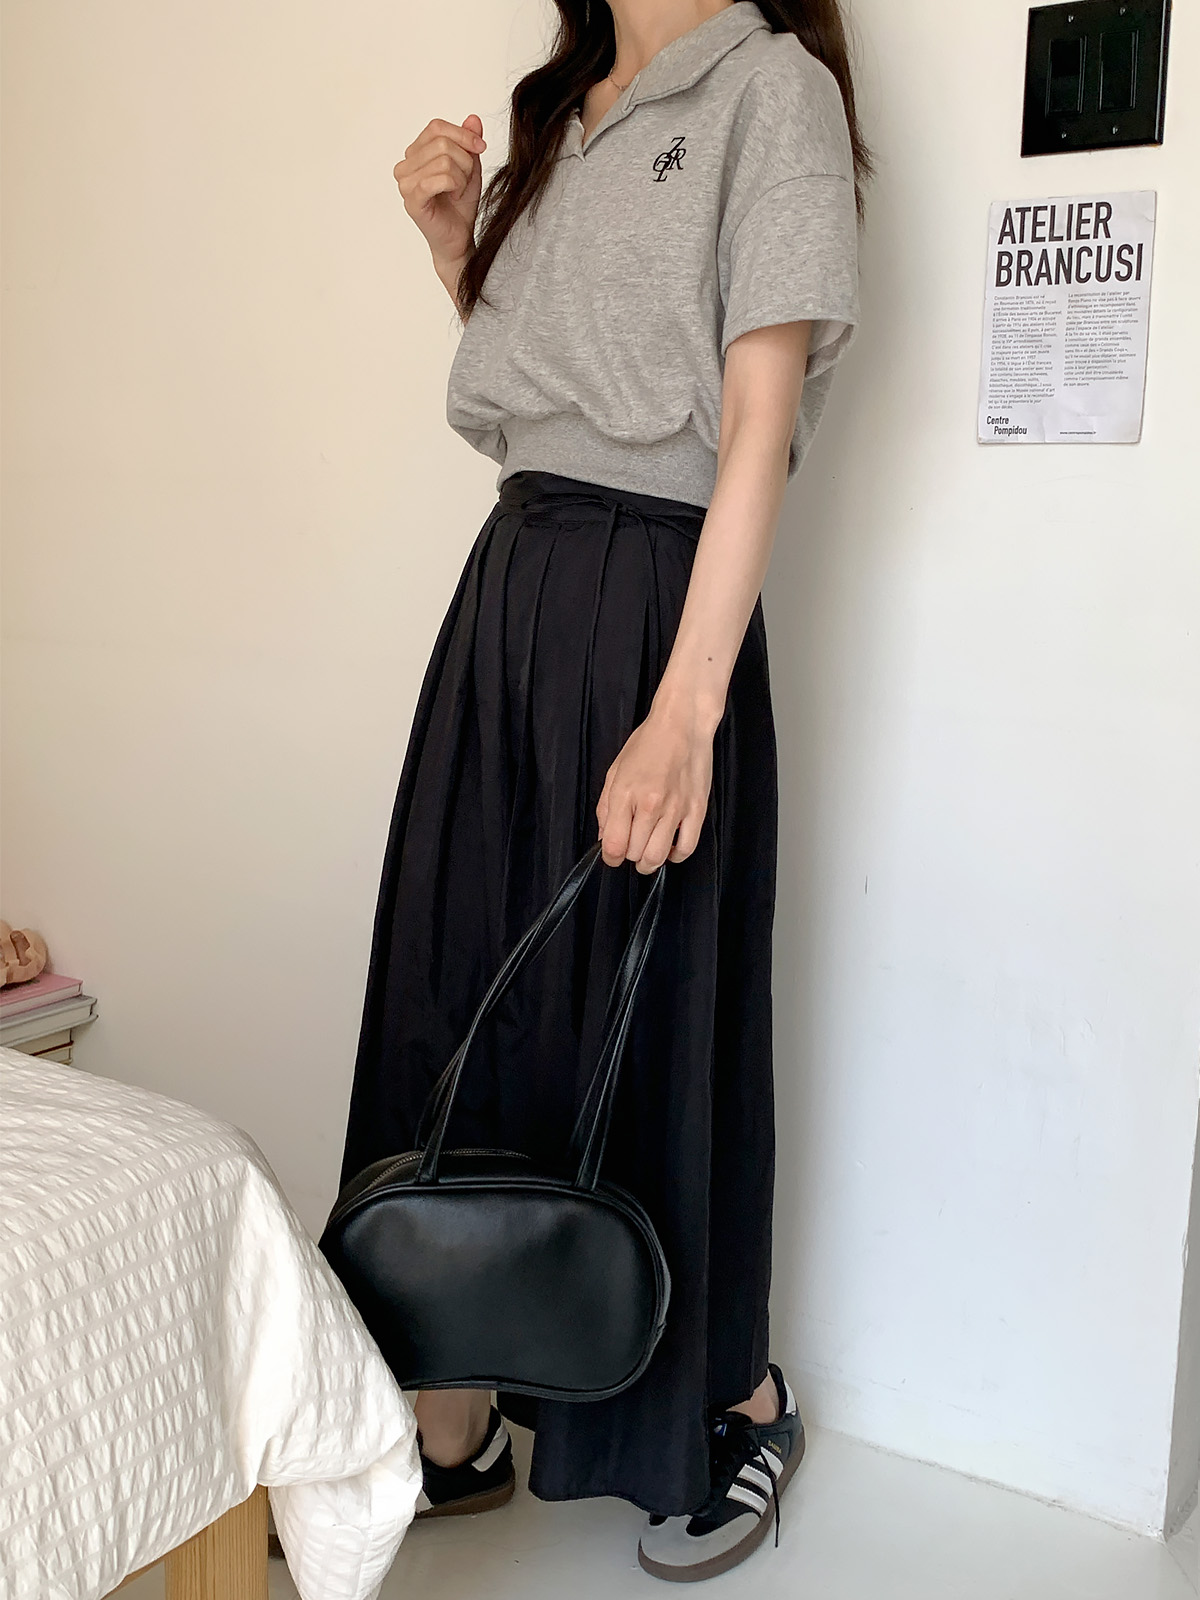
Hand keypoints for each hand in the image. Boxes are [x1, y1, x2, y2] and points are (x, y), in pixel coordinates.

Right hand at [393, 115, 485, 277]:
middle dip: (465, 160)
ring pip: (444, 159)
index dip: (462, 134)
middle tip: (466, 180)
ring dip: (462, 177)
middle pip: (442, 142)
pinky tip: (454, 196)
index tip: (480, 147)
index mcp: (414, 154)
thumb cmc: (460, 206)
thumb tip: (473, 119)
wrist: (459, 239)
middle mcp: (404, 166)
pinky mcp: (412, 200)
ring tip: (458, 191)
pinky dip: (455, 186)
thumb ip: (468, 142)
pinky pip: (440, 178)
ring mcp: (405, 184)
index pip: (436, 127)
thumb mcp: (469, 167)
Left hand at [595, 696, 717, 872]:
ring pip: (658, 857)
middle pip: (635, 854)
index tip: (612, 854)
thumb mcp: (615, 771)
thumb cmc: (648, 743)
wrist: (682, 724)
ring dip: (649, 861)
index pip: (613, 846)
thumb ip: (605, 807)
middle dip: (629, 855)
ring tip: (647, 852)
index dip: (610, 857)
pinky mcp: (697, 810)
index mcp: (625, 794)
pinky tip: (669, 847)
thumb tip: (604, 836)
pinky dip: (675, 856)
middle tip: (631, 844)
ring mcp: (676, 809)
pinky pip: (686, 848)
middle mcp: (650, 804)